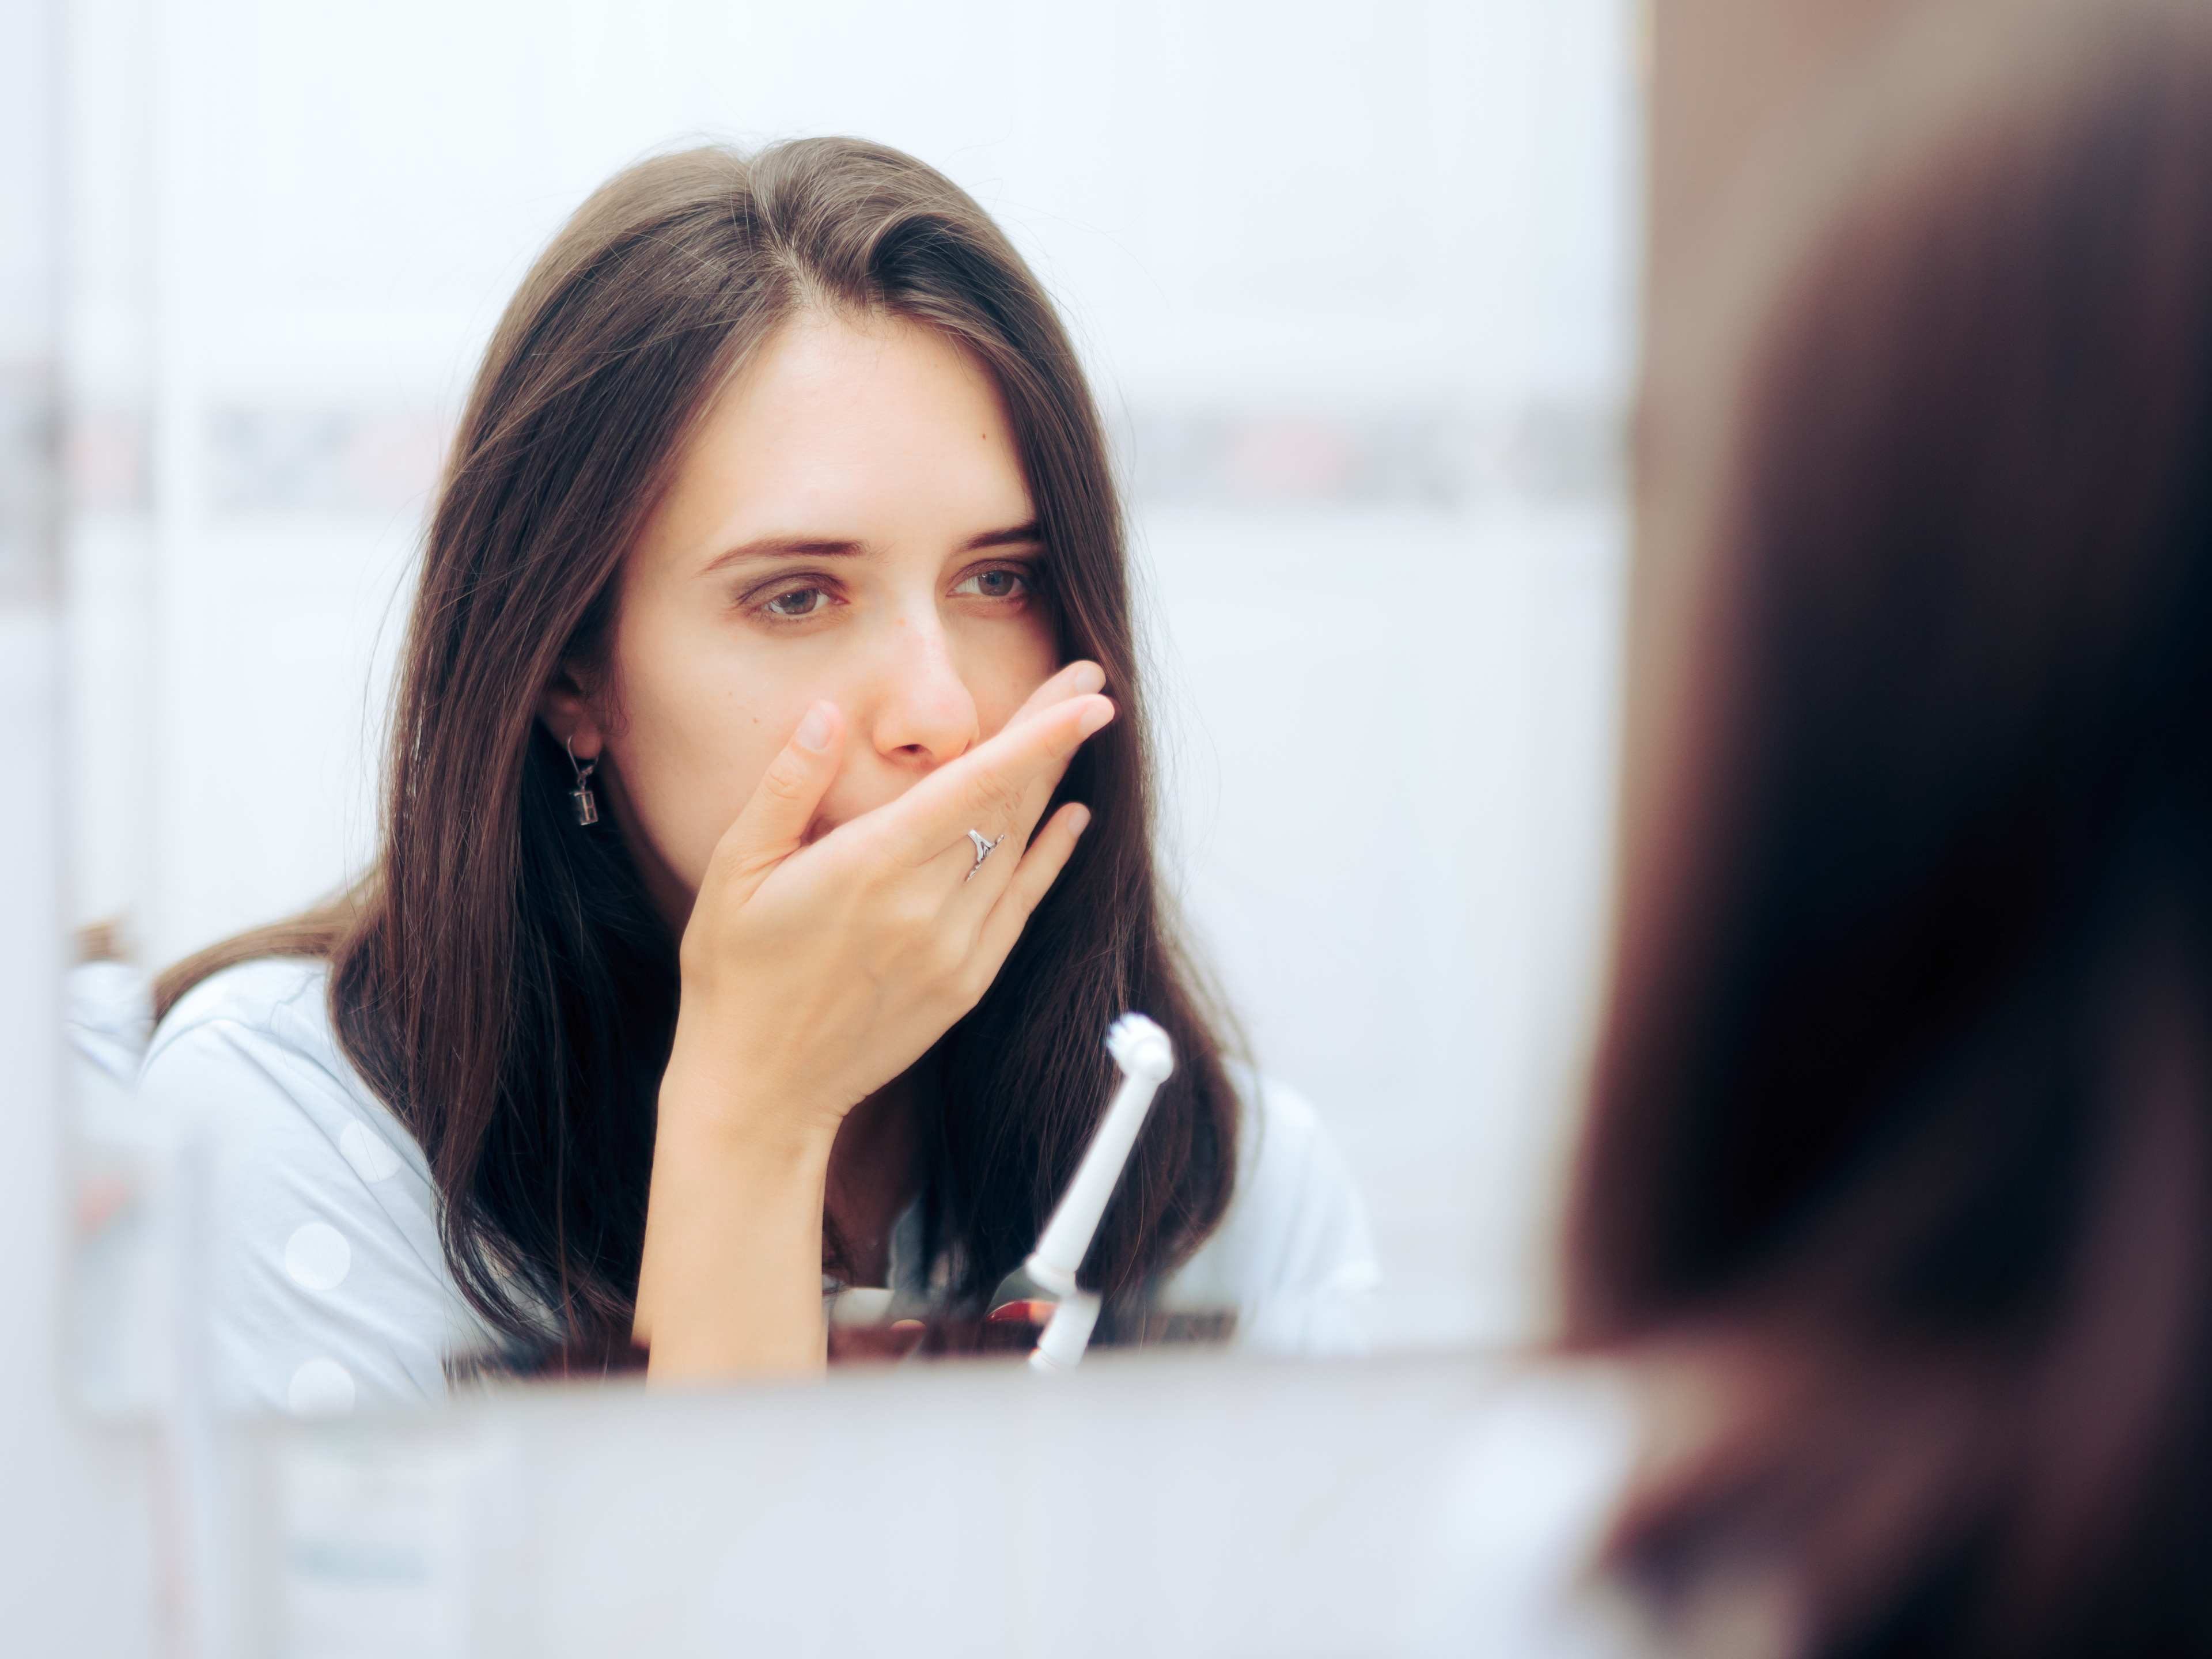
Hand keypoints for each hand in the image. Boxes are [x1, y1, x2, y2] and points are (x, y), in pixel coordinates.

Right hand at [661, 659, 1114, 1155]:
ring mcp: (954, 949)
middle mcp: (925, 906)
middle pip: (1010, 804)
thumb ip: (785, 786)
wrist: (761, 1090)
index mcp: (870, 866)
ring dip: (1051, 786)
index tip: (1091, 697)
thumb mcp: (734, 871)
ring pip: (1018, 849)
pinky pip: (1021, 905)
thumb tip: (823, 713)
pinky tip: (1069, 817)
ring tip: (1074, 731)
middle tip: (1086, 682)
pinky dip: (1049, 856)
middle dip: (1053, 738)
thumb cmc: (735, 976)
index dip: (1039, 736)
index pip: (975, 783)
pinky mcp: (966, 983)